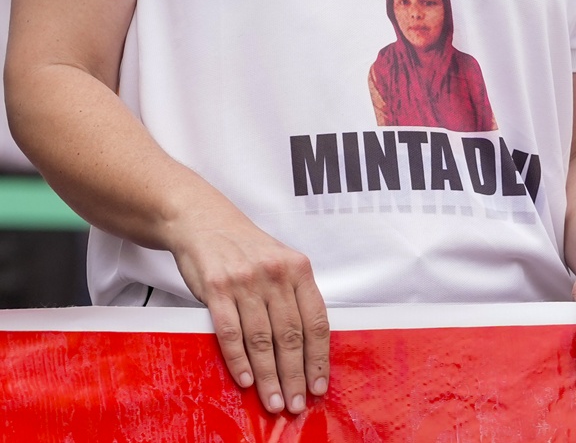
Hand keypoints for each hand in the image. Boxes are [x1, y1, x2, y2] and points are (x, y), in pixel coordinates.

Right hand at [167, 204, 329, 415]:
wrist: (205, 222)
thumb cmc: (247, 249)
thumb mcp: (280, 263)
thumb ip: (294, 296)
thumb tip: (308, 346)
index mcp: (299, 269)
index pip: (316, 321)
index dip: (319, 357)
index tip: (319, 385)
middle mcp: (276, 275)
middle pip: (291, 335)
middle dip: (295, 374)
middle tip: (295, 404)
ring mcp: (246, 282)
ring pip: (262, 338)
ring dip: (269, 375)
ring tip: (272, 401)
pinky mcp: (216, 289)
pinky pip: (231, 332)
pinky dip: (239, 359)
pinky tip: (246, 380)